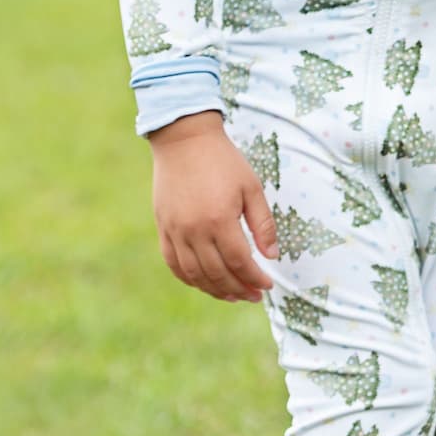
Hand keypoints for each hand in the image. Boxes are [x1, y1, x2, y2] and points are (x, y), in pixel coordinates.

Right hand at [149, 112, 277, 300]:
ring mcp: (175, 231)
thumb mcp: (252, 187)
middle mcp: (194, 230)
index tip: (268, 285)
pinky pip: (174, 263)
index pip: (240, 262)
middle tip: (254, 296)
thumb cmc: (224, 161)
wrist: (184, 139)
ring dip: (215, 290)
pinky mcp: (163, 228)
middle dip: (239, 289)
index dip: (255, 278)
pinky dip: (190, 279)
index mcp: (219, 219)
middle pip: (217, 274)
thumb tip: (272, 256)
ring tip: (233, 295)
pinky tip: (205, 284)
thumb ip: (263, 224)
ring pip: (195, 274)